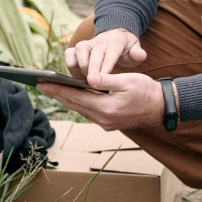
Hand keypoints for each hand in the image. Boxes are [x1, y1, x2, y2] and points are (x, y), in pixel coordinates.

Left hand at [37, 71, 163, 131]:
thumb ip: (105, 79)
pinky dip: (77, 103)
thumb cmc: (145, 90)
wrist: (161, 106)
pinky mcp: (109, 122)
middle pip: (74, 105)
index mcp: (106, 108)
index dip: (57, 89)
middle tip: (40, 85)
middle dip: (56, 94)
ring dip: (65, 99)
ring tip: (51, 89)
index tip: (42, 83)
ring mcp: (106, 123)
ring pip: (80, 109)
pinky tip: (71, 96)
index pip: (75, 97)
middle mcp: (103, 119)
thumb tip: (88, 79)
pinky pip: (88, 112)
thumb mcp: (126, 80)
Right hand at [65, 28, 146, 78]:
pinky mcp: (78, 48)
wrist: (116, 37)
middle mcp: (100, 39)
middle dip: (93, 67)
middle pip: (95, 51)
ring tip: (87, 78)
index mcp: (116, 39)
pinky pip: (69, 52)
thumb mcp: (135, 49)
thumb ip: (137, 53)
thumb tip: (141, 55)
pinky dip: (70, 62)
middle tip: (92, 82)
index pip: (112, 50)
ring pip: (80, 49)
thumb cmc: (126, 48)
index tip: (104, 75)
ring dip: (82, 64)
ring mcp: (88, 43)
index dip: (107, 63)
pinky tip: (75, 74)